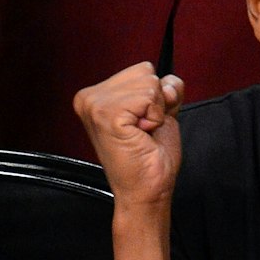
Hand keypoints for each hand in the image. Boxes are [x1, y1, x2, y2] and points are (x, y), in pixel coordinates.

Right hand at [72, 62, 183, 206]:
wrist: (148, 190)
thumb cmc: (152, 157)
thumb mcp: (161, 114)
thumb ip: (165, 91)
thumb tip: (170, 80)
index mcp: (96, 95)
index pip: (143, 69)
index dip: (156, 98)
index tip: (144, 124)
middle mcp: (89, 97)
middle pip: (146, 72)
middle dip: (157, 103)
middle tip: (144, 131)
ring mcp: (94, 104)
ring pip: (149, 83)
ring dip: (156, 112)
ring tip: (142, 134)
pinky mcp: (106, 115)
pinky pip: (148, 98)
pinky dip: (154, 118)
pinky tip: (141, 135)